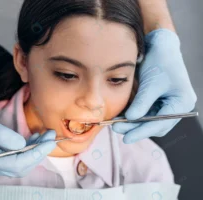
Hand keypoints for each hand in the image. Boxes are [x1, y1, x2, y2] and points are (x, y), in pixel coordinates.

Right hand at [0, 104, 55, 176]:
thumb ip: (2, 135)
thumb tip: (22, 144)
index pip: (17, 163)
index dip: (36, 153)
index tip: (50, 140)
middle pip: (20, 167)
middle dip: (39, 153)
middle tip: (51, 136)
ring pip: (18, 163)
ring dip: (34, 151)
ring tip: (44, 135)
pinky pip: (12, 158)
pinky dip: (25, 149)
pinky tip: (32, 138)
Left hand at [112, 29, 196, 143]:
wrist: (160, 46)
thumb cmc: (159, 61)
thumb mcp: (150, 83)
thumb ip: (141, 103)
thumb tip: (130, 119)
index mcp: (182, 103)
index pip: (161, 123)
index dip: (142, 131)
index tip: (127, 137)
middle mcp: (177, 107)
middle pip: (155, 125)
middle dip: (136, 129)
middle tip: (116, 129)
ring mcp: (168, 105)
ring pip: (150, 122)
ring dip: (134, 124)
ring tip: (116, 124)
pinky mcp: (158, 101)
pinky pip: (146, 114)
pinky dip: (135, 116)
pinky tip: (122, 117)